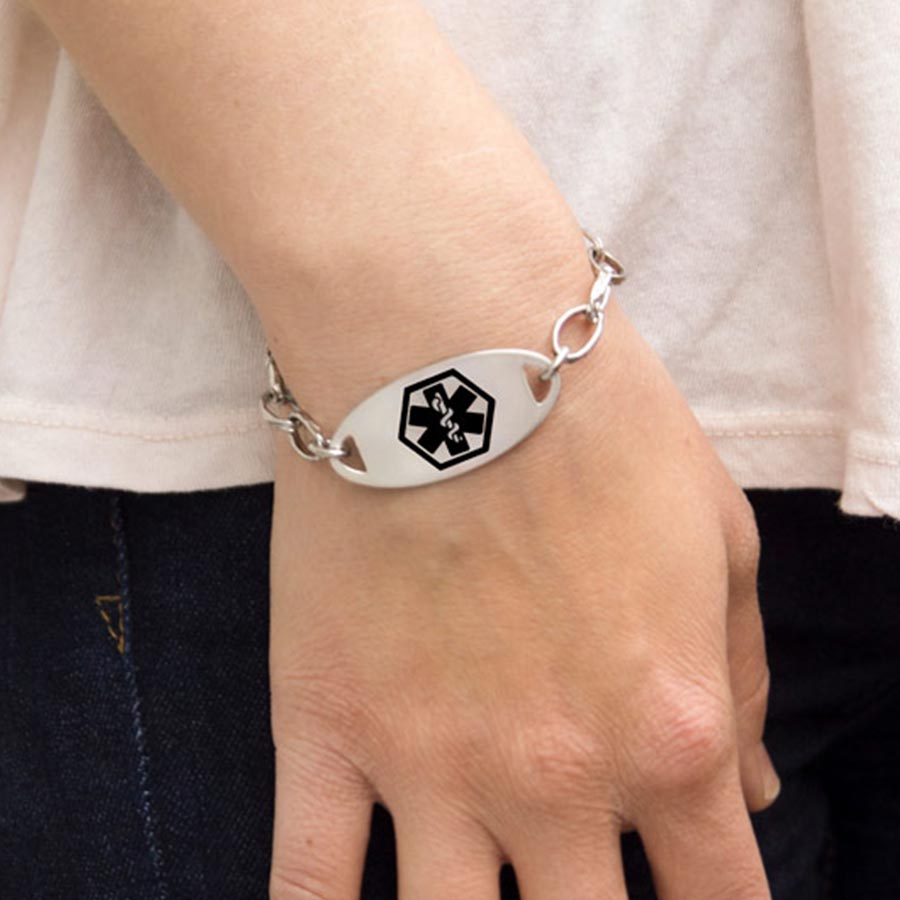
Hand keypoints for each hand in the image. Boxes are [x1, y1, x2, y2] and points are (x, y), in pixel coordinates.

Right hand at [266, 252, 776, 897]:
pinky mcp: (326, 727)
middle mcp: (558, 779)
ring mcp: (431, 766)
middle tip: (573, 880)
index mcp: (669, 732)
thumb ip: (739, 678)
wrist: (452, 347)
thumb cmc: (598, 426)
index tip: (681, 894)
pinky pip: (308, 882)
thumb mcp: (717, 537)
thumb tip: (752, 795)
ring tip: (478, 888)